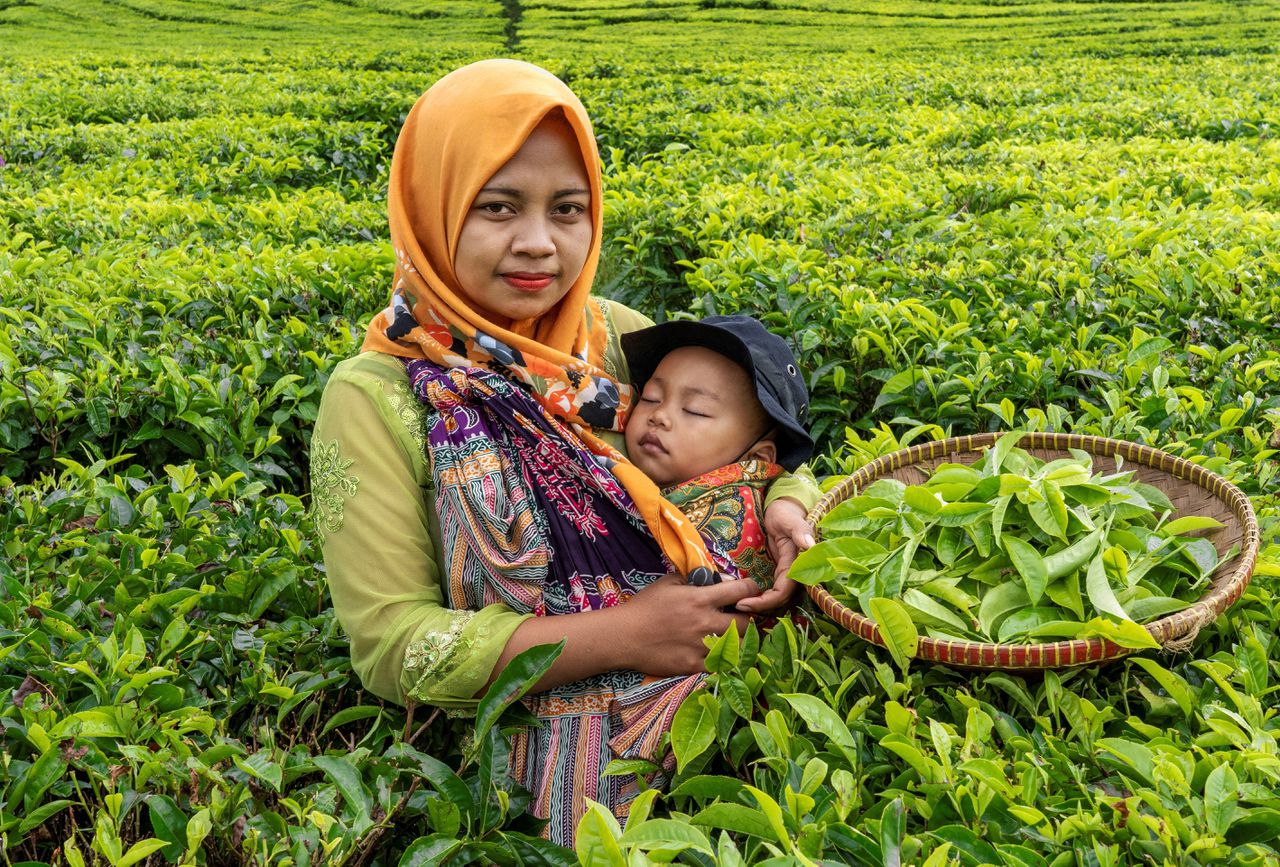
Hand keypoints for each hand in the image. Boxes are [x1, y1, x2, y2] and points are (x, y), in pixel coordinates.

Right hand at [616, 573, 758, 675]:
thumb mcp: (668, 582)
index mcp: (700, 599)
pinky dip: (721, 659)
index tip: (751, 590)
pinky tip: (715, 653)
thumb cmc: (645, 606)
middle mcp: (705, 623)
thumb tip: (717, 579)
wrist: (624, 636)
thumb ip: (694, 578)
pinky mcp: (692, 666)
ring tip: (729, 638)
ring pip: (738, 647)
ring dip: (738, 641)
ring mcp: (700, 647)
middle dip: (747, 618)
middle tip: (739, 618)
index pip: (741, 591)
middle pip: (747, 623)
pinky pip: (719, 664)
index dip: (752, 589)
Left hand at [737, 497, 814, 613]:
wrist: (782, 509)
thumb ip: (799, 530)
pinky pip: (769, 590)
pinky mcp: (776, 572)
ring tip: (738, 604)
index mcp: (797, 564)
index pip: (783, 591)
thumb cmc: (785, 513)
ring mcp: (784, 574)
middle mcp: (792, 573)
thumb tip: (809, 544)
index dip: (766, 601)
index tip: (745, 603)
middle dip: (760, 607)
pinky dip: (758, 596)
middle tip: (738, 606)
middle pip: (779, 600)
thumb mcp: (789, 519)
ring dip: (759, 604)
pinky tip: (743, 597)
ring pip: (774, 598)